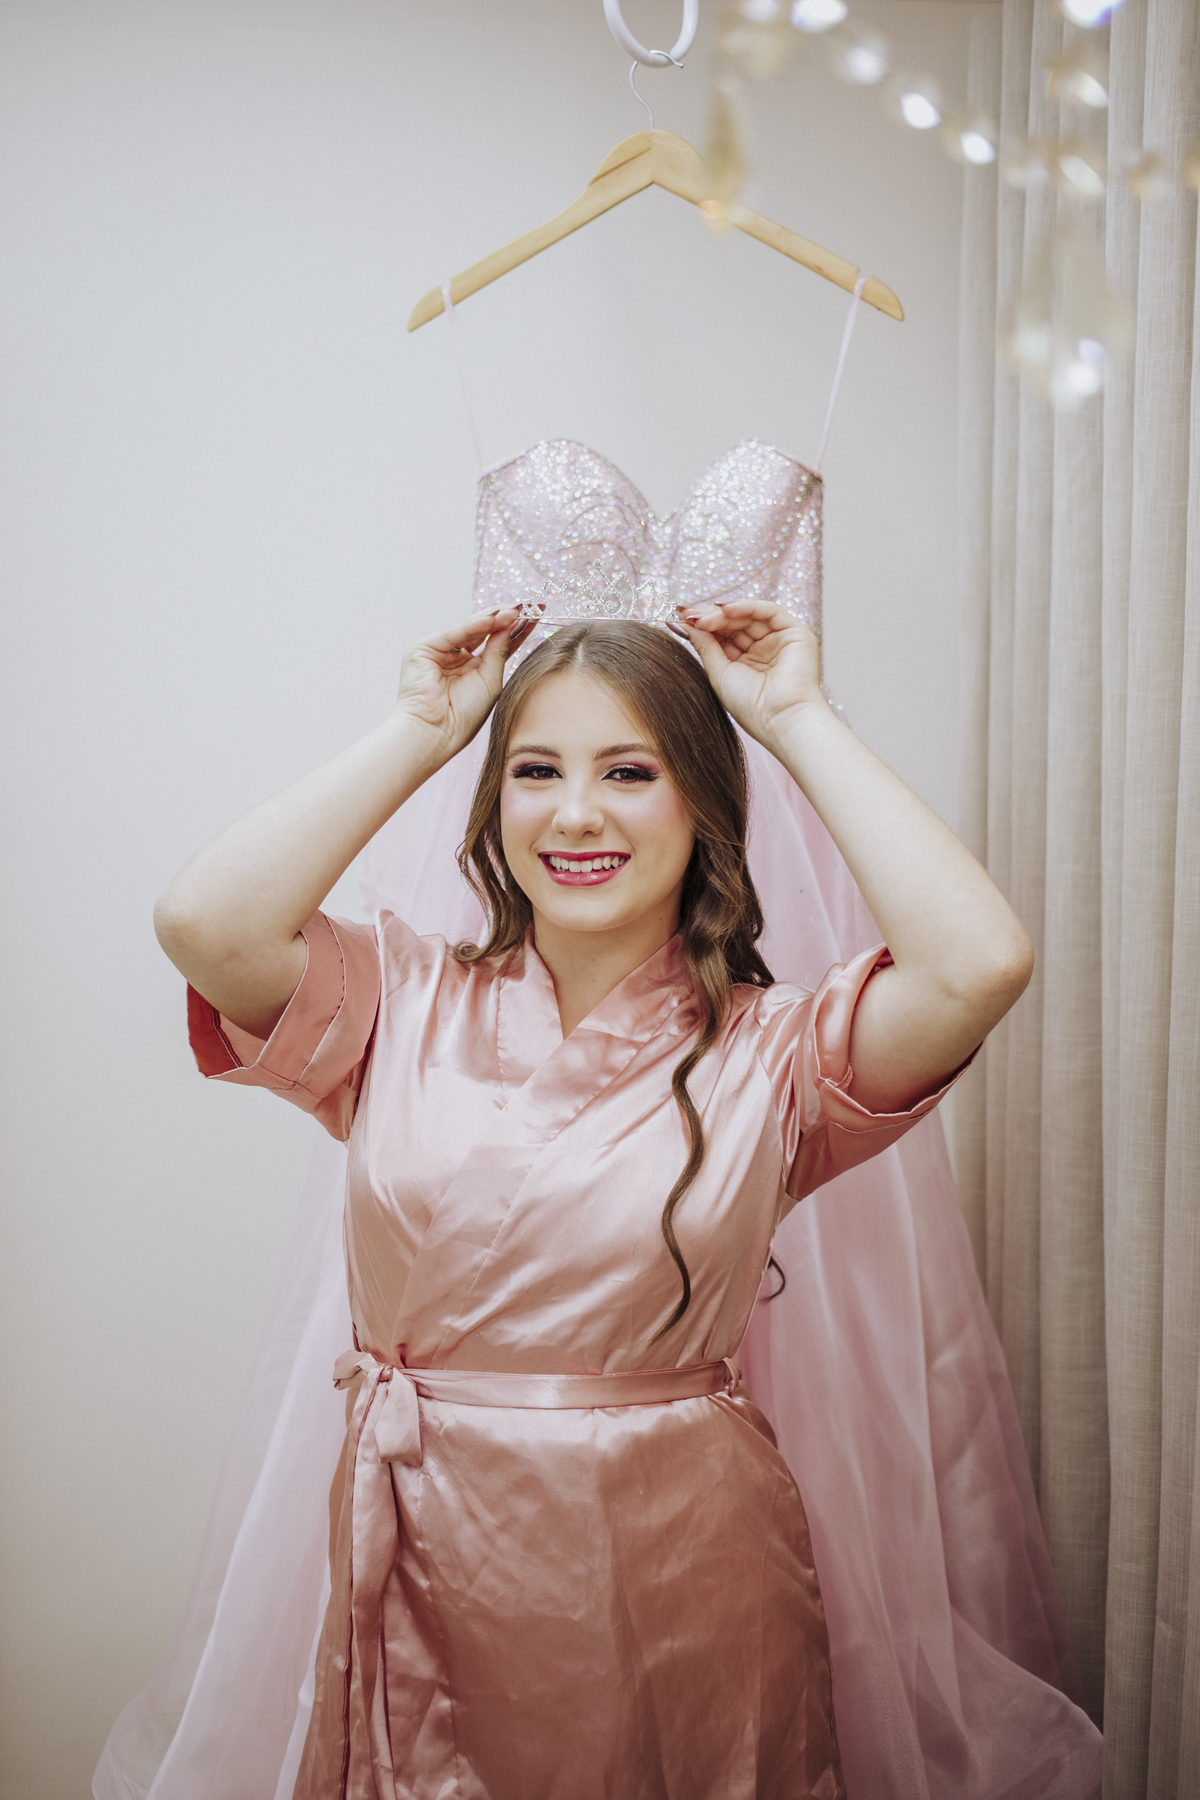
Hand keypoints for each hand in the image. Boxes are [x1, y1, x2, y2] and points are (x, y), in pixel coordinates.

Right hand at [394, 607, 532, 757]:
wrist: (435, 733)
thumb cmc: (464, 716)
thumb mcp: (491, 681)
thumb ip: (499, 652)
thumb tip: (510, 624)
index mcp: (474, 668)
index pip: (499, 642)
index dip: (518, 628)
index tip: (538, 612)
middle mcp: (456, 657)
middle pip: (485, 631)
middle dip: (507, 618)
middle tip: (530, 606)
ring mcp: (440, 652)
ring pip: (471, 629)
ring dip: (494, 618)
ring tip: (516, 611)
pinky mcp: (423, 649)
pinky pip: (454, 633)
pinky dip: (473, 626)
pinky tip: (492, 619)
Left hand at [678, 600, 824, 746]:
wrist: (780, 719)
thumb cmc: (751, 706)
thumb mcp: (719, 673)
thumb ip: (705, 646)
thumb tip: (686, 624)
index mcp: (746, 664)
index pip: (723, 637)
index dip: (702, 626)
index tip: (678, 618)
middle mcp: (763, 651)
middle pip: (734, 624)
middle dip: (710, 618)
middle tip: (686, 614)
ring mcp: (780, 641)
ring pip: (749, 616)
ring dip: (724, 614)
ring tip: (701, 618)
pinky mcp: (796, 634)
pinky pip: (770, 612)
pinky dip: (748, 607)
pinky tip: (725, 610)